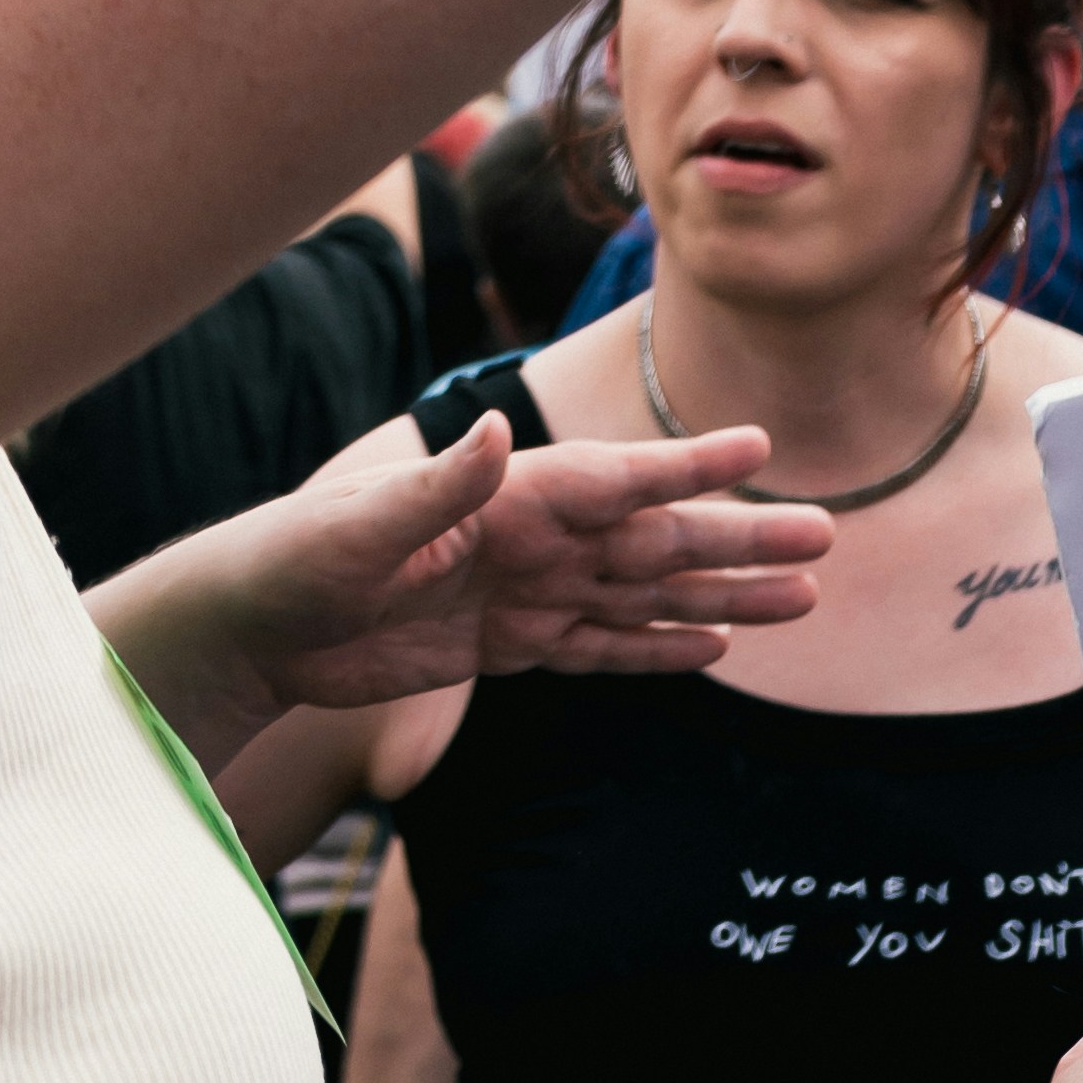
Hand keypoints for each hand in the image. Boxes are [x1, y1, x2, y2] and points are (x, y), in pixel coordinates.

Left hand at [149, 408, 829, 739]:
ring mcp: (525, 593)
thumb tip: (501, 432)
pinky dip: (660, 650)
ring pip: (647, 596)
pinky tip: (717, 647)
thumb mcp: (362, 525)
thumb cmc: (297, 558)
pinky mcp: (508, 645)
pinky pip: (602, 648)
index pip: (616, 478)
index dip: (689, 465)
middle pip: (655, 539)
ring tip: (802, 599)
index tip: (761, 447)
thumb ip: (441, 487)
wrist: (255, 626)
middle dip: (740, 538)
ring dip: (722, 595)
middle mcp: (529, 539)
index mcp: (504, 498)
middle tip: (827, 537)